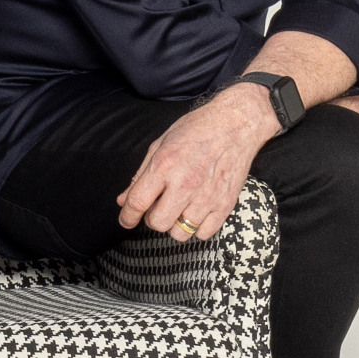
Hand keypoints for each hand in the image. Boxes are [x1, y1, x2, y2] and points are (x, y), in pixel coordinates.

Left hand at [118, 83, 278, 241]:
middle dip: (152, 218)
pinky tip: (196, 211)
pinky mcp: (225, 203)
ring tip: (179, 208)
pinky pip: (204, 233)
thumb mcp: (160, 145)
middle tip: (157, 207)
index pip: (138, 202)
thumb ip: (140, 175)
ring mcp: (207, 196)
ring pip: (181, 232)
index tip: (126, 221)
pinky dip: (197, 227)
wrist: (235, 124)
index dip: (127, 217)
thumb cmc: (195, 130)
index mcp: (164, 166)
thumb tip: (123, 201)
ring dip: (175, 224)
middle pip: (158, 223)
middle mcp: (185, 184)